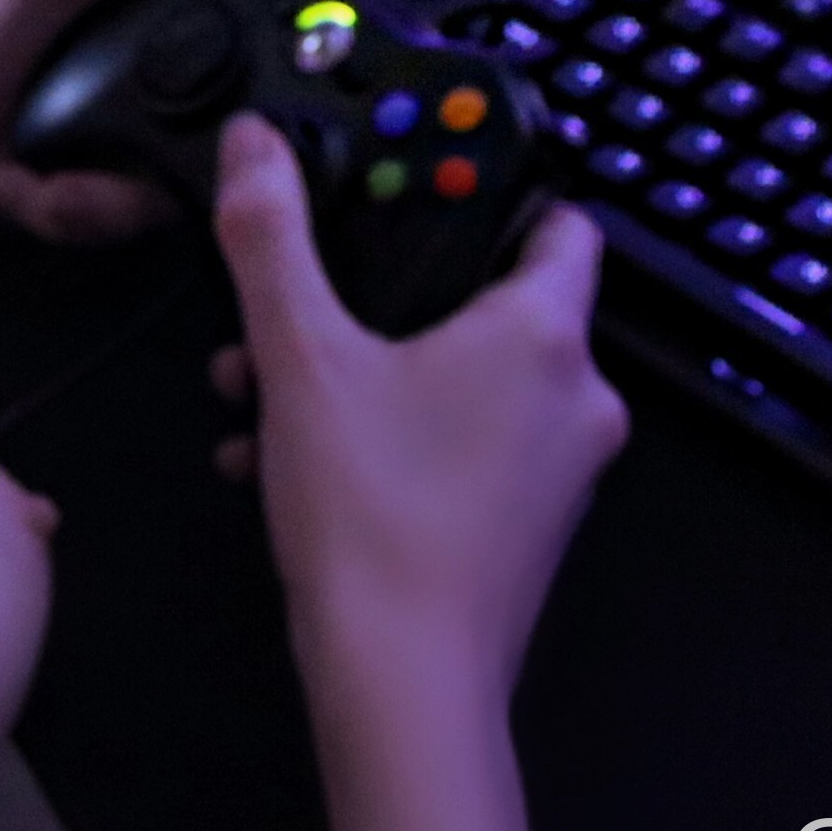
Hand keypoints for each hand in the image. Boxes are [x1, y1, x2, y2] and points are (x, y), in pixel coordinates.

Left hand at [0, 0, 236, 238]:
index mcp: (172, 17)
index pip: (258, 51)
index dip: (271, 79)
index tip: (254, 98)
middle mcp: (158, 87)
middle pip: (225, 143)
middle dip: (196, 160)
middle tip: (148, 146)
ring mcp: (123, 146)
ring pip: (168, 195)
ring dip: (122, 192)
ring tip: (76, 168)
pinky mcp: (86, 198)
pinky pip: (109, 223)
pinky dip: (78, 209)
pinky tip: (40, 184)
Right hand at [209, 114, 628, 713]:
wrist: (403, 690)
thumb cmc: (371, 512)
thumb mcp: (301, 358)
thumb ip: (272, 239)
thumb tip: (255, 140)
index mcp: (545, 332)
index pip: (560, 218)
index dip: (491, 189)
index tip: (411, 187)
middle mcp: (576, 395)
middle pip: (490, 301)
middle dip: (380, 294)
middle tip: (299, 296)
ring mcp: (559, 471)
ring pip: (461, 383)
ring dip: (362, 371)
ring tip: (259, 388)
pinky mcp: (527, 530)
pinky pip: (458, 449)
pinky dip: (383, 438)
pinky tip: (284, 460)